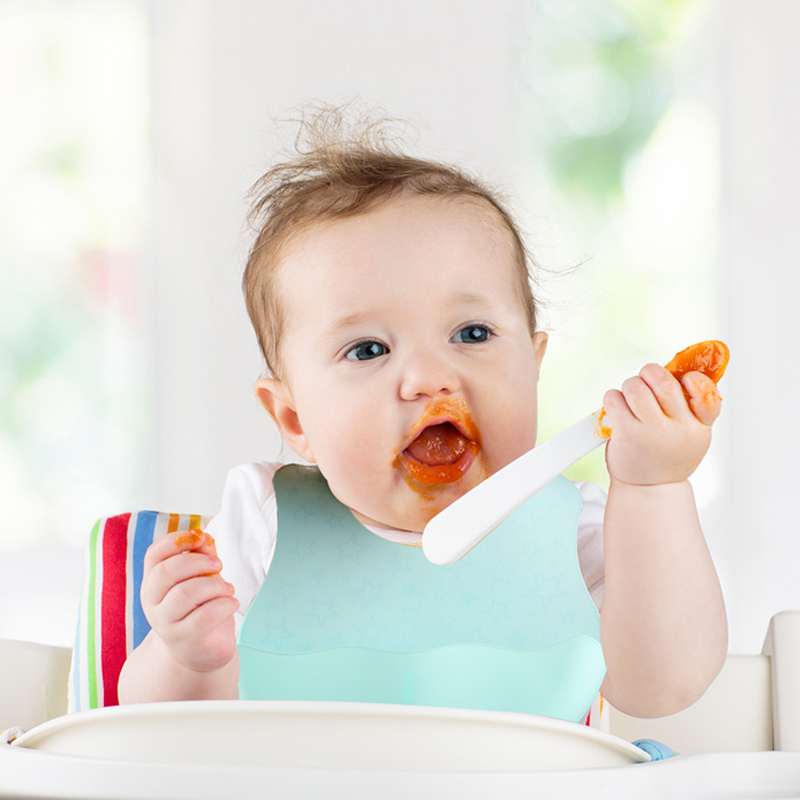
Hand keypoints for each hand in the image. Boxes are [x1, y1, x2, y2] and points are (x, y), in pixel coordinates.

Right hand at [140, 529, 238, 673]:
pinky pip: (205, 616)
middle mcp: (153, 603)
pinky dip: (224, 604)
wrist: (201, 650)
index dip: (177, 539)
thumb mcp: (200, 576)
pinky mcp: (186, 640)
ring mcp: (166, 624)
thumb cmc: (200, 607)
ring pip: (185, 593)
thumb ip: (201, 554)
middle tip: (218, 564)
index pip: (154, 553)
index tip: (201, 536)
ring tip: (228, 588)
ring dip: (215, 584)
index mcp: (153, 582)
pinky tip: (231, 603)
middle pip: (166, 571)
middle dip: (198, 561)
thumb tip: (204, 537)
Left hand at [602, 363, 721, 485]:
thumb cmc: (667, 455)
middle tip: (645, 379)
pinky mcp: (627, 435)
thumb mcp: (690, 435)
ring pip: (636, 387)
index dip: (695, 381)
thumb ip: (690, 408)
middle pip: (664, 383)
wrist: (648, 489)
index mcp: (699, 428)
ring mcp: (653, 433)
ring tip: (630, 397)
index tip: (683, 380)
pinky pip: (615, 399)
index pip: (708, 395)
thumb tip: (681, 369)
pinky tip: (616, 409)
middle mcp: (680, 430)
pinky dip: (612, 398)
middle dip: (651, 373)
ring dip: (630, 385)